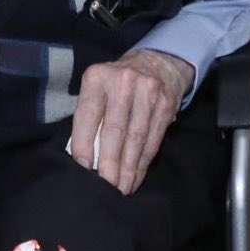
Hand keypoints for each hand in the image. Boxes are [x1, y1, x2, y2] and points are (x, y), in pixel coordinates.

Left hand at [70, 49, 193, 194]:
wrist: (157, 62)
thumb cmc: (117, 84)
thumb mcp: (98, 89)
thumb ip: (89, 116)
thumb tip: (82, 158)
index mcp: (98, 77)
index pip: (88, 115)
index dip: (84, 144)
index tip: (83, 168)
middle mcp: (123, 81)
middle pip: (115, 129)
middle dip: (110, 162)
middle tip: (105, 186)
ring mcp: (148, 91)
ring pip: (136, 137)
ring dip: (128, 168)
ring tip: (121, 188)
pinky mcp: (166, 104)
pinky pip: (153, 139)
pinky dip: (143, 162)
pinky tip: (135, 177)